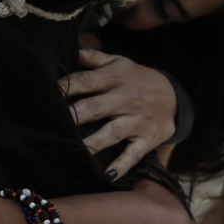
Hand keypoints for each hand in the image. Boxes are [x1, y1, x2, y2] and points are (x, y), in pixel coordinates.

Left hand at [61, 49, 176, 179]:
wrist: (176, 97)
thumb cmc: (139, 79)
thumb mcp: (120, 63)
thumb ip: (95, 58)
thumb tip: (71, 48)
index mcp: (115, 79)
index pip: (87, 81)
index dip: (66, 87)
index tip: (47, 94)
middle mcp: (126, 99)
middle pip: (96, 107)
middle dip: (75, 115)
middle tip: (52, 124)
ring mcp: (138, 121)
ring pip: (113, 132)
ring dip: (94, 142)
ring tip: (75, 151)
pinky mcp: (148, 139)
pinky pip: (134, 154)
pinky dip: (123, 165)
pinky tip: (108, 174)